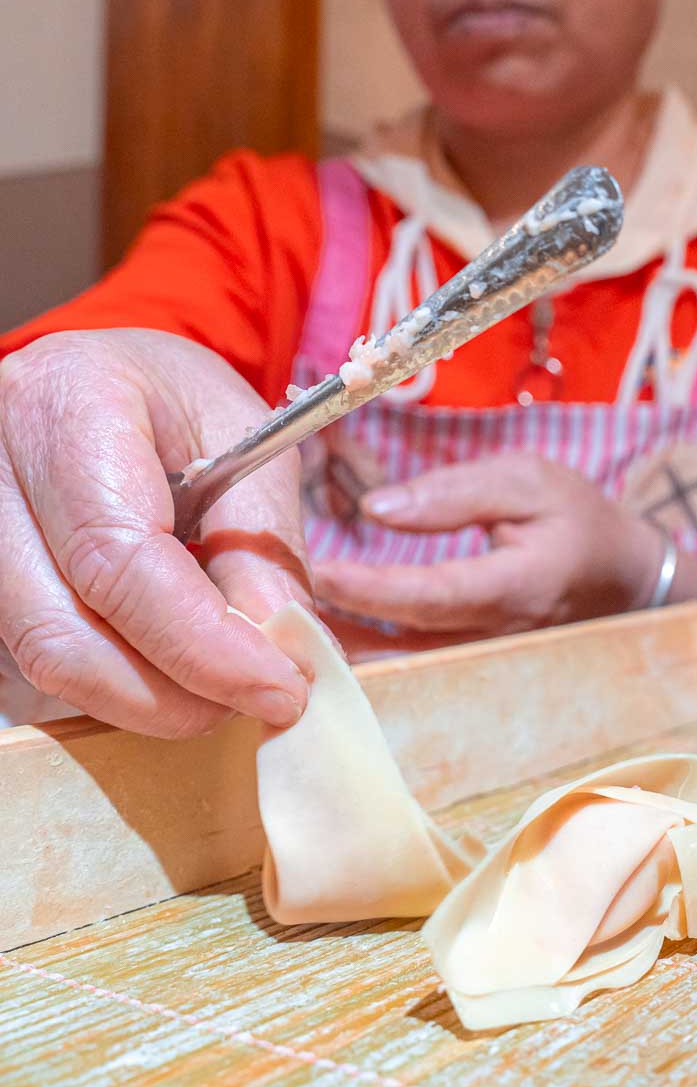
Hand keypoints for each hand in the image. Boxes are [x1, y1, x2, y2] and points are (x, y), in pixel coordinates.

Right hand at [0, 329, 313, 736]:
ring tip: (218, 689)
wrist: (102, 384)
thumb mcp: (246, 441)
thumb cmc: (176, 405)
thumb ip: (263, 544)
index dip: (202, 644)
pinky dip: (105, 690)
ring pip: (38, 663)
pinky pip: (23, 669)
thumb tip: (279, 648)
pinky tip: (163, 673)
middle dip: (168, 694)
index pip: (118, 557)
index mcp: (67, 405)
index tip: (280, 688)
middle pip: (60, 631)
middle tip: (255, 703)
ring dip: (140, 701)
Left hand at [313, 454, 663, 642]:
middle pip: (405, 652)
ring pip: (403, 675)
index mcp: (516, 586)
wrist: (623, 579)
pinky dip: (364, 663)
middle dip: (339, 637)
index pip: (433, 595)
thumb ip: (453, 493)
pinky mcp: (472, 676)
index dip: (372, 588)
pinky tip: (321, 645)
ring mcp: (484, 668)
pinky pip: (411, 677)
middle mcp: (496, 641)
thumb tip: (375, 510)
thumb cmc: (574, 519)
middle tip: (275, 615)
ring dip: (344, 658)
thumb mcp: (527, 481)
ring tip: (284, 632)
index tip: (318, 571)